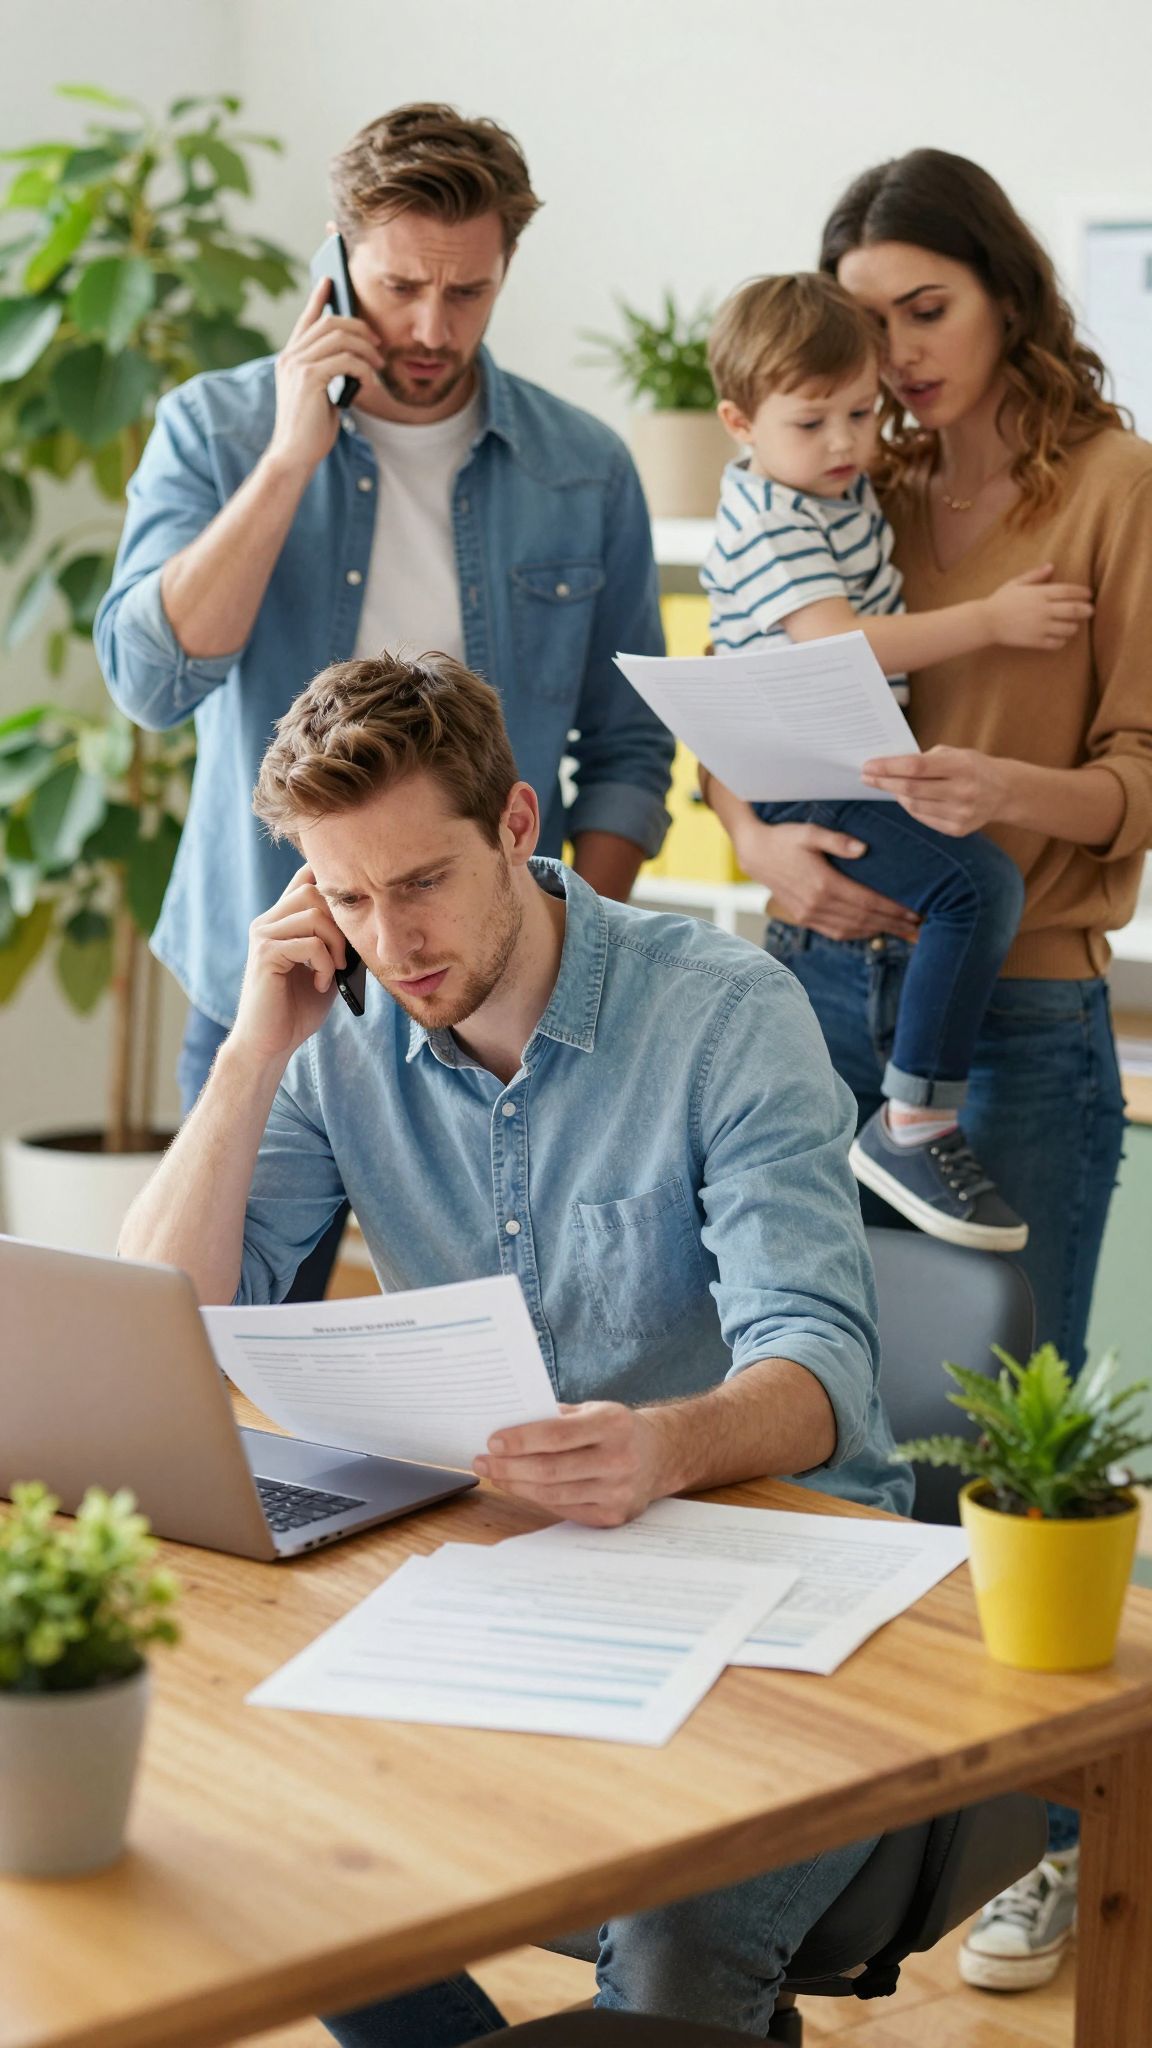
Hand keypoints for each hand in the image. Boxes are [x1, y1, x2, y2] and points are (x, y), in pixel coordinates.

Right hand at [231, 863, 351, 1064]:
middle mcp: (267, 921)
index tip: (353, 908)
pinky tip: (322, 984)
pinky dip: (324, 964)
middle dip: (341, 923)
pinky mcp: (265, 954)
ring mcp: (263, 935)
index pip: (303, 878)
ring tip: (334, 972)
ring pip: (313, 914)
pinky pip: (309, 943)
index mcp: (281, 921)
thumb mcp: (326, 968)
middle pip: (313, 891)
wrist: (270, 1042)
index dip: (329, 881)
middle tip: (346, 958)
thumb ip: (337, 941)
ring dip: (336, 945)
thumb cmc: (298, 1008)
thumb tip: (367, 920)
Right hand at [266, 278, 384, 474]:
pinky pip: (345, 360)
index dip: (319, 297)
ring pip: (339, 337)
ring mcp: (298, 365)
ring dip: (366, 349)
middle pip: (329, 322)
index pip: (306, 319)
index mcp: (290, 358)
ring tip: (378, 365)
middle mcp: (290, 357)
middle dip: (359, 328)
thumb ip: (328, 372)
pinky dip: (362, 368)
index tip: (330, 280)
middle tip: (378, 344)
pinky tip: (368, 381)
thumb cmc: (310, 429)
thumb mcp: (320, 394)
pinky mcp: (309, 378)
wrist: (294, 454)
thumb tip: (354, 359)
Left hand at [473, 1401, 674, 1526]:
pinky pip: (565, 1509)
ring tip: (495, 1475)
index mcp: (613, 1424)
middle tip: (482, 1462)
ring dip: (517, 1485)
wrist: (661, 1455)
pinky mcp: (614, 1516)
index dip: (521, 1440)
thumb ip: (555, 1417)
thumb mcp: (593, 1410)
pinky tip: (521, 1488)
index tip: (492, 1442)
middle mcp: (619, 1459)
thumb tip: (506, 1426)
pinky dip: (537, 1498)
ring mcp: (618, 1492)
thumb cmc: (615, 1429)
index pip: (557, 1435)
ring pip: (554, 1494)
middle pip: (551, 1469)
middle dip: (510, 1467)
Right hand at [733, 818, 919, 943]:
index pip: (867, 901)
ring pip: (851, 930)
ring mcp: (809, 914)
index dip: (893, 909)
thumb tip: (863, 849)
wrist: (754, 853)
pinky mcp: (803, 918)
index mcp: (823, 884)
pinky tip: (872, 931)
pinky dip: (857, 934)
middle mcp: (817, 904)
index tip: (915, 912)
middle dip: (893, 924)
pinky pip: (835, 932)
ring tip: (901, 931)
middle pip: (864, 919)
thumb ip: (837, 841)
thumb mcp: (809, 831)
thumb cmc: (785, 837)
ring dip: (878, 931)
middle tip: (918, 927)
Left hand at [860, 745, 1011, 834]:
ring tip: (887, 785)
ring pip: (914, 807)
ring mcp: (961, 814)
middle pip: (911, 789)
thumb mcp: (954, 753)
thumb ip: (924, 759)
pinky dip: (910, 807)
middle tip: (866, 777)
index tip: (868, 766)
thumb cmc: (971, 767)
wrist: (1004, 792)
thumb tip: (888, 768)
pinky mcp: (958, 830)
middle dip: (884, 782)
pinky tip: (905, 798)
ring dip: (896, 795)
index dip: (888, 767)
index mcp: (962, 766)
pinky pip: (923, 818)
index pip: (915, 767)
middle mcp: (963, 792)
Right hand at [982, 565, 1092, 649]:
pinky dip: (1062, 640)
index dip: (1082, 592)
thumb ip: (1035, 575)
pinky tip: (1060, 636)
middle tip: (1090, 610)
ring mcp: (1040, 627)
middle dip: (1086, 610)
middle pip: (1074, 610)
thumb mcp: (1016, 583)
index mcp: (1039, 593)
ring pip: (1068, 628)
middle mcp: (1043, 610)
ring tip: (1073, 624)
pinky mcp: (1035, 641)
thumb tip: (1051, 566)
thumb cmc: (1001, 600)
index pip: (1069, 591)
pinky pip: (1057, 643)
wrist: (986, 622)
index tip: (1089, 594)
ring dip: (1074, 626)